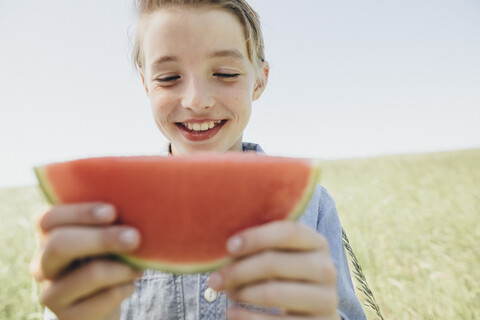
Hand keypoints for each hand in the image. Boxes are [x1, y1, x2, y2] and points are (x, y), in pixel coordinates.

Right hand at [30, 203, 142, 319]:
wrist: (103, 302)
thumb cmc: (109, 256)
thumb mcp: (105, 235)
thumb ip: (110, 221)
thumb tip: (135, 205)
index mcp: (49, 236)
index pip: (49, 218)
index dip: (80, 213)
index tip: (112, 212)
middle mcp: (42, 264)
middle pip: (60, 245)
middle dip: (102, 239)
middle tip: (134, 238)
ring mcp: (51, 293)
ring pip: (89, 273)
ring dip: (122, 268)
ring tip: (139, 267)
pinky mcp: (66, 317)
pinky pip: (104, 298)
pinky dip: (125, 288)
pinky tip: (129, 285)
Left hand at [208, 220, 340, 319]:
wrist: (313, 312)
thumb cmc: (286, 277)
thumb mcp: (281, 256)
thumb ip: (262, 244)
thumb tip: (226, 244)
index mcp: (317, 243)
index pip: (288, 231)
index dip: (256, 237)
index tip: (228, 246)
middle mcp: (326, 268)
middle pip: (274, 263)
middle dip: (238, 271)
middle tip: (214, 279)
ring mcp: (326, 299)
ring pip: (273, 293)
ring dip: (241, 293)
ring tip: (227, 293)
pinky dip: (247, 317)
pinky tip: (231, 313)